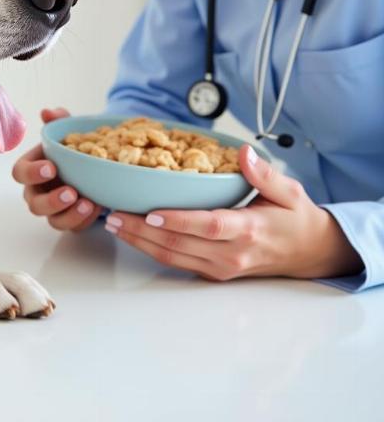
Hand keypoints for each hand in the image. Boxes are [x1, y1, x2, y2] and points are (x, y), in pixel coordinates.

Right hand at [11, 108, 103, 231]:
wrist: (93, 160)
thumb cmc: (72, 146)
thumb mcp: (67, 129)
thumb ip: (58, 120)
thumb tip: (48, 112)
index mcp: (30, 169)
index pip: (20, 173)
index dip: (32, 173)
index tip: (51, 167)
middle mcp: (37, 192)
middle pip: (34, 205)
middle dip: (52, 201)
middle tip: (71, 191)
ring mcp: (54, 210)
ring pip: (54, 221)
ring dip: (70, 215)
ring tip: (89, 204)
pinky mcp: (71, 220)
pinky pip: (74, 227)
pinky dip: (85, 220)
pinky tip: (99, 207)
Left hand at [104, 145, 363, 280]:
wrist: (310, 253)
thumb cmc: (296, 218)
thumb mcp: (289, 191)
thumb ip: (263, 173)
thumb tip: (244, 152)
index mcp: (248, 229)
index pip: (208, 226)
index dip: (178, 221)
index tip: (151, 211)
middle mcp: (231, 253)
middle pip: (180, 244)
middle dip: (143, 231)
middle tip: (113, 215)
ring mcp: (221, 267)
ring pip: (173, 257)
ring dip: (140, 242)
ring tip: (113, 223)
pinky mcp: (214, 272)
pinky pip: (178, 261)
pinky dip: (152, 249)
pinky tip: (132, 234)